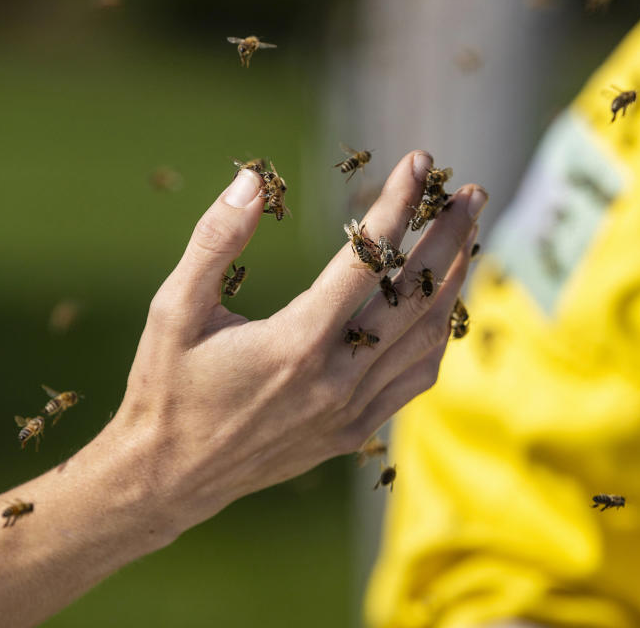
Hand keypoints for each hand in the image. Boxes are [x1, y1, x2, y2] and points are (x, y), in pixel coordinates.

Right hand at [112, 151, 486, 528]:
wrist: (169, 476)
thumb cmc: (167, 387)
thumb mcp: (174, 308)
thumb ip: (214, 241)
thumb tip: (252, 180)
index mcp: (294, 343)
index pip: (367, 260)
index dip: (397, 204)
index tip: (420, 162)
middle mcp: (335, 380)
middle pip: (416, 297)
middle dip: (450, 238)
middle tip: (472, 194)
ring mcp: (349, 411)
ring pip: (425, 340)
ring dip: (454, 286)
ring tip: (466, 241)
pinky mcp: (352, 432)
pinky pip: (413, 381)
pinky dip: (436, 339)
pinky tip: (440, 310)